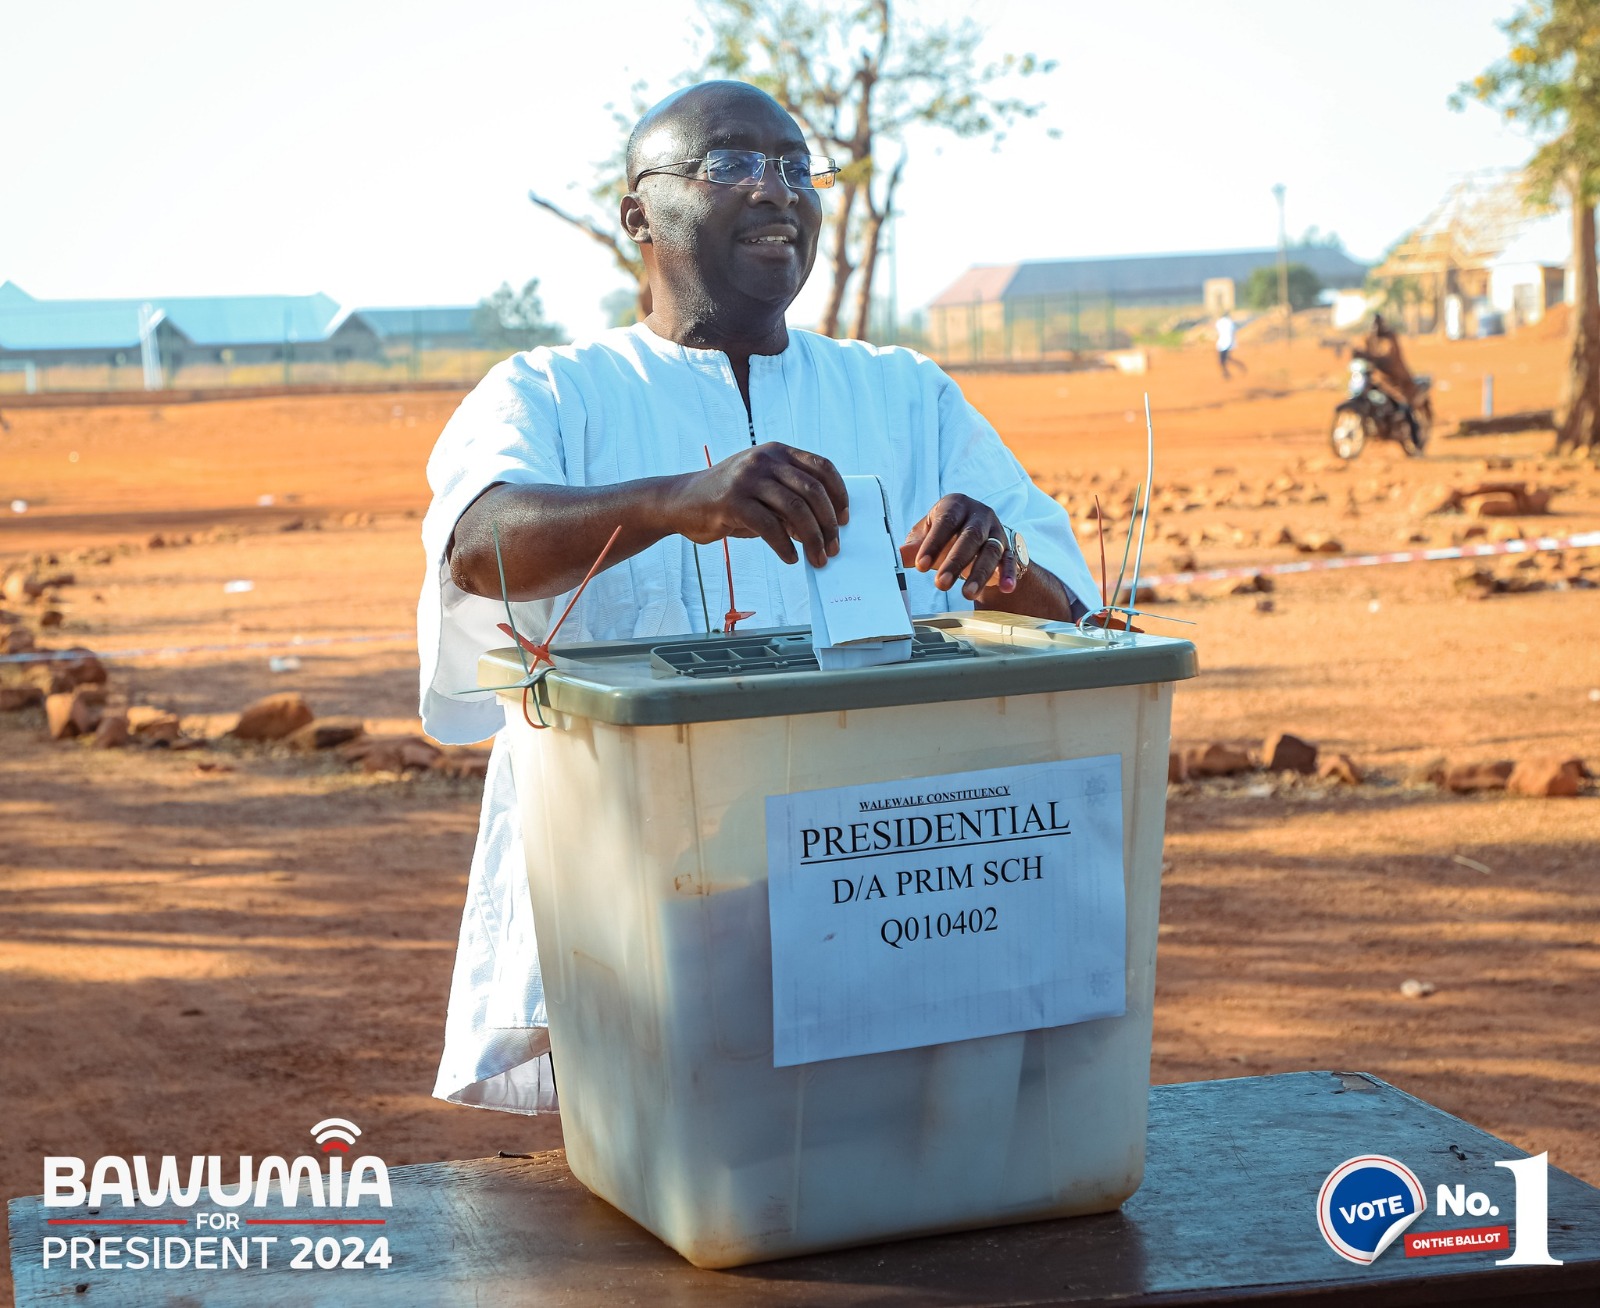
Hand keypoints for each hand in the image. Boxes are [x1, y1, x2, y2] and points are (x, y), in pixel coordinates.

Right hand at [673, 443, 848, 566]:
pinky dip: (784, 546)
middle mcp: (764, 459)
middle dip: (828, 523)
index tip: (845, 519)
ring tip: (817, 558)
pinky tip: (790, 558)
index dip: (839, 494)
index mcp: (777, 452)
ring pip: (795, 509)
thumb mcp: (763, 491)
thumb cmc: (728, 499)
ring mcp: (747, 478)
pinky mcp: (732, 501)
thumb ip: (791, 501)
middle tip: (833, 547)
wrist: (681, 501)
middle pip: (812, 490)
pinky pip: (769, 526)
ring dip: (812, 538)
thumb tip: (824, 527)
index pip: (821, 467)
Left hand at [900, 494, 1016, 599]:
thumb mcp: (928, 535)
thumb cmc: (947, 533)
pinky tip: (1006, 588)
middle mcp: (979, 514)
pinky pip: (1011, 560)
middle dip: (955, 562)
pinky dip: (1009, 574)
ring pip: (991, 550)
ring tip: (966, 593)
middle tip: (941, 584)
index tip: (920, 566)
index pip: (945, 522)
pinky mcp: (1009, 547)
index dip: (933, 544)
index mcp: (956, 504)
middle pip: (970, 537)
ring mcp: (996, 530)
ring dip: (979, 573)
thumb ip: (914, 547)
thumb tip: (896, 557)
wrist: (976, 535)